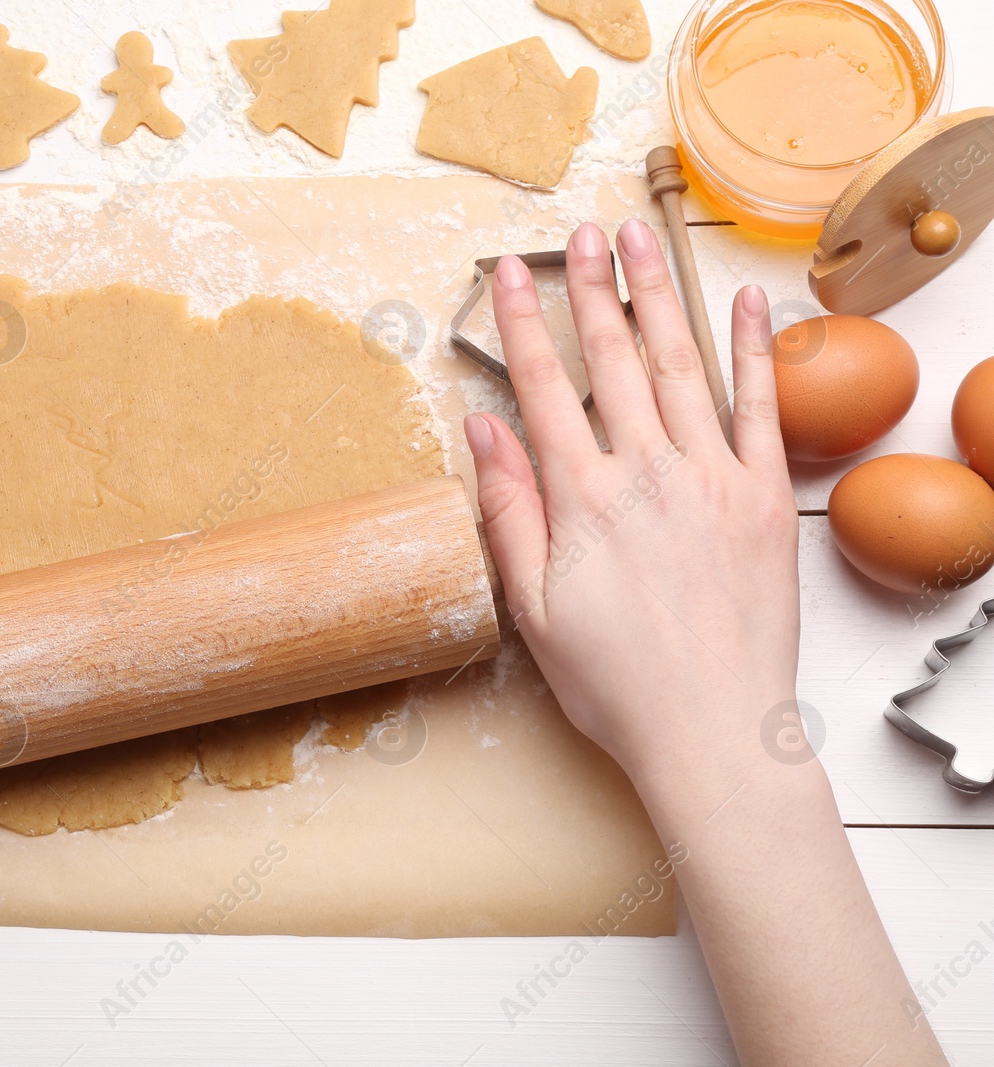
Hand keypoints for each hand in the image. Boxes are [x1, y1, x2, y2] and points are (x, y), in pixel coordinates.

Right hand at [467, 220, 798, 791]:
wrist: (711, 731)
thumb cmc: (613, 681)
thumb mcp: (532, 605)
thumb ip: (508, 509)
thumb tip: (481, 429)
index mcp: (581, 497)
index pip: (543, 387)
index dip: (520, 322)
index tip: (505, 272)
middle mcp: (646, 470)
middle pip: (611, 359)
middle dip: (590, 288)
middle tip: (580, 232)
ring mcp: (711, 477)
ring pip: (679, 365)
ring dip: (657, 296)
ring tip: (640, 240)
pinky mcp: (763, 498)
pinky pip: (760, 407)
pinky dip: (754, 349)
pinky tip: (743, 300)